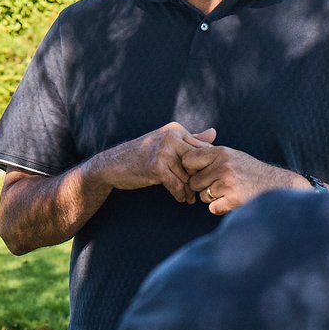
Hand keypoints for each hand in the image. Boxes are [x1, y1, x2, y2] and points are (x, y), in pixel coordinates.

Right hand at [92, 123, 216, 203]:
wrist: (114, 164)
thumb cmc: (142, 154)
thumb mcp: (167, 143)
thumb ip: (191, 138)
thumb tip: (214, 133)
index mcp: (176, 130)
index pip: (201, 149)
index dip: (205, 166)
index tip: (206, 178)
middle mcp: (171, 137)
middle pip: (196, 162)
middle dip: (199, 179)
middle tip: (203, 192)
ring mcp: (163, 151)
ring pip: (186, 176)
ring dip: (190, 191)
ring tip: (191, 199)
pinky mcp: (156, 166)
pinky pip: (176, 184)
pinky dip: (180, 194)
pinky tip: (180, 199)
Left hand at [179, 144, 312, 214]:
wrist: (276, 185)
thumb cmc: (249, 170)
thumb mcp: (231, 155)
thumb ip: (209, 152)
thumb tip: (187, 144)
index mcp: (221, 152)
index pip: (188, 159)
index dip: (191, 168)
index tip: (200, 172)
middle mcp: (223, 166)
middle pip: (193, 182)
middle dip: (202, 186)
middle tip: (219, 185)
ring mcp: (228, 183)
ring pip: (202, 196)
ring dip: (212, 198)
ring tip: (229, 191)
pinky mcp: (233, 200)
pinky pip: (213, 208)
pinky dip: (220, 208)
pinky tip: (233, 201)